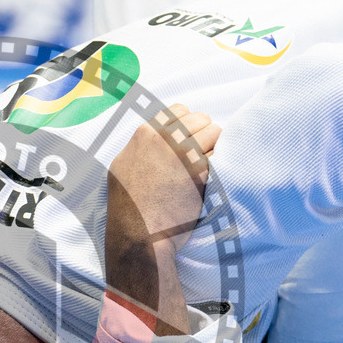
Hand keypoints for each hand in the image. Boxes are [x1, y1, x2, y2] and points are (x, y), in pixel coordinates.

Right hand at [107, 104, 218, 251]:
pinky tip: (209, 175)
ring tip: (206, 162)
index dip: (186, 123)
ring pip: (215, 132)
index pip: (179, 110)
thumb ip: (139, 145)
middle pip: (200, 118)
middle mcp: (167, 139)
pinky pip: (220, 155)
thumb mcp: (122, 164)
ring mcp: (186, 155)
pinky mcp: (202, 173)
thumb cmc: (127, 204)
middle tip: (200, 150)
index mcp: (147, 134)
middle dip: (203, 131)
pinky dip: (219, 163)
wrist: (139, 232)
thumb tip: (152, 134)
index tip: (187, 136)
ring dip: (214, 145)